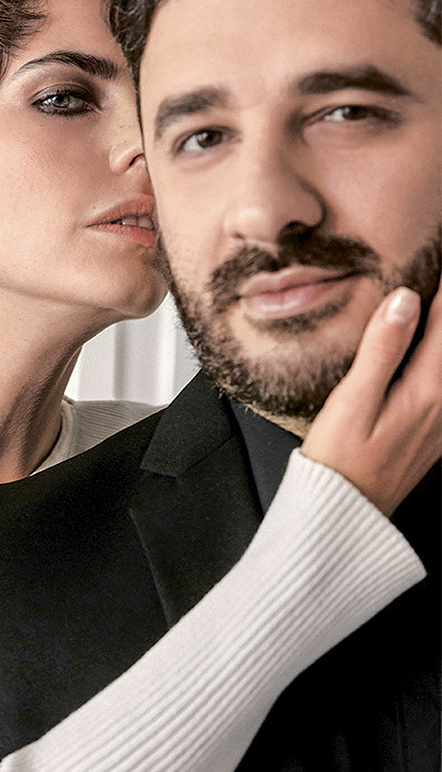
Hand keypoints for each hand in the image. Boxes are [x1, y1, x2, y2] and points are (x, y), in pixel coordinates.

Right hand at [302, 286, 441, 515]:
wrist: (346, 511)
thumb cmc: (339, 460)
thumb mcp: (352, 401)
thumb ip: (381, 348)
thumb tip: (404, 300)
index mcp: (427, 389)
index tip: (441, 260)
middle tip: (440, 277)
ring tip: (437, 310)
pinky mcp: (437, 430)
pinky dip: (441, 359)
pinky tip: (428, 351)